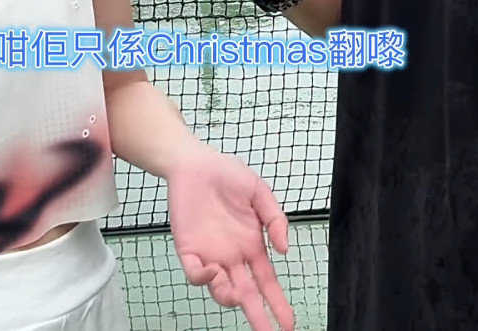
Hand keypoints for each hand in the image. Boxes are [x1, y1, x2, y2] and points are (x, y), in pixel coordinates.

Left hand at [167, 146, 294, 330]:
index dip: (278, 303)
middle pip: (247, 295)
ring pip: (220, 289)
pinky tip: (212, 271)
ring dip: (228, 297)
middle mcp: (232, 256)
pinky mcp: (188, 249)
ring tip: (235, 293)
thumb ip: (275, 219)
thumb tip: (284, 250)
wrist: (193, 163)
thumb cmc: (227, 174)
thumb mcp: (259, 191)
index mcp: (252, 245)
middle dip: (259, 317)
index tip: (288, 323)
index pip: (267, 282)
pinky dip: (202, 278)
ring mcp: (210, 254)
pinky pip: (194, 273)